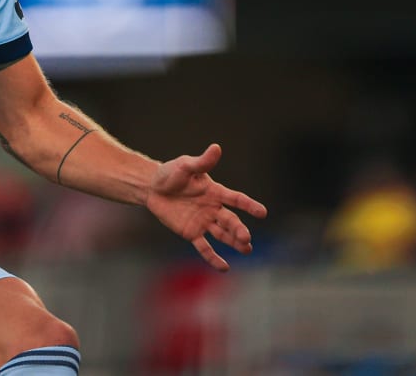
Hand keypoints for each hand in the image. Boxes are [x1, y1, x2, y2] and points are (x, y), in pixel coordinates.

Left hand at [144, 143, 267, 270]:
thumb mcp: (186, 166)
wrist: (152, 188)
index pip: (236, 199)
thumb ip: (202, 162)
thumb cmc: (171, 174)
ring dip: (233, 242)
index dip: (249, 205)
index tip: (262, 212)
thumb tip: (216, 147)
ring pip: (222, 234)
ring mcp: (203, 222)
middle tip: (246, 238)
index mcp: (215, 192)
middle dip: (238, 229)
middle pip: (230, 220)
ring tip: (246, 249)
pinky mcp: (191, 233)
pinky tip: (224, 267)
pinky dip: (213, 257)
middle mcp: (213, 208)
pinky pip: (204, 247)